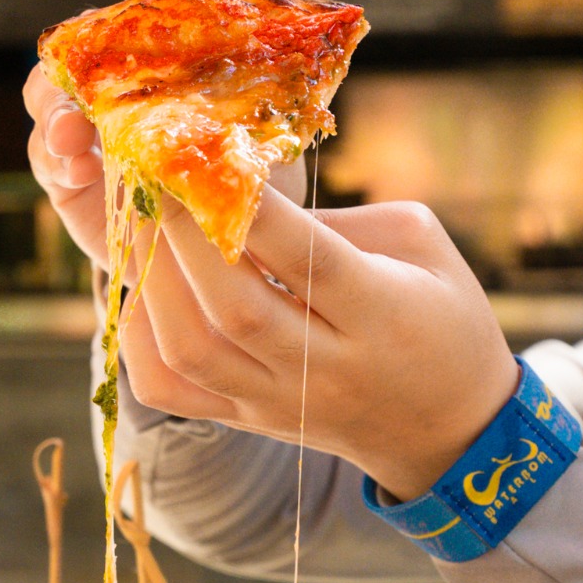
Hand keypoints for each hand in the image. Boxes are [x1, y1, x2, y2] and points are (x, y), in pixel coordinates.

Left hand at [20, 0, 512, 499]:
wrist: (450, 431)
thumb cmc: (442, 316)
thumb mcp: (421, 245)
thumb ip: (340, 220)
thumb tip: (245, 194)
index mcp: (381, 314)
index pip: (306, 258)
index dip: (252, 206)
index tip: (209, 151)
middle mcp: (325, 367)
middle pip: (236, 308)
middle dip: (184, 235)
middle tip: (154, 174)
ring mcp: (279, 402)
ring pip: (193, 352)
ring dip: (152, 279)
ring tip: (134, 217)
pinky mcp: (248, 420)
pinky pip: (171, 390)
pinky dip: (138, 336)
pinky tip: (132, 284)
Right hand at [22, 0, 303, 268]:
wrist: (230, 240)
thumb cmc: (256, 166)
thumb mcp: (276, 123)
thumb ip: (269, 90)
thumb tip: (284, 94)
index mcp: (186, 23)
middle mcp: (128, 58)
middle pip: (88, 26)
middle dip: (85, 40)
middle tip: (93, 58)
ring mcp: (91, 112)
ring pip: (51, 88)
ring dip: (56, 106)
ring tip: (72, 132)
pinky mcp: (70, 169)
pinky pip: (48, 154)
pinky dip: (56, 159)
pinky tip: (77, 170)